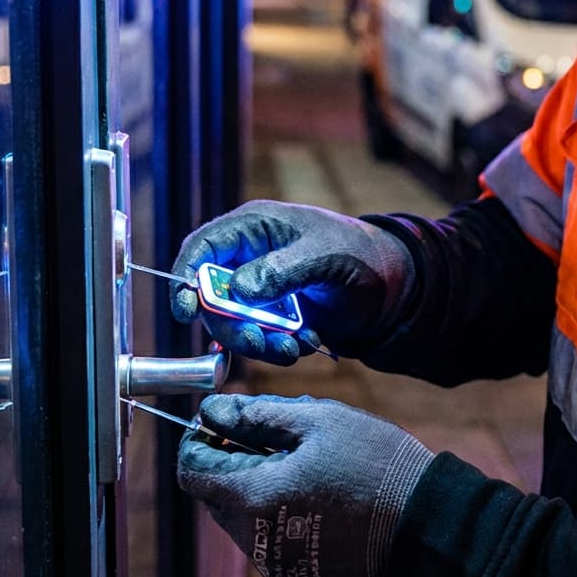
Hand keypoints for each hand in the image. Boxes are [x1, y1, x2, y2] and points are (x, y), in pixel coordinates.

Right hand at [170, 201, 413, 365]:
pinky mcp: (273, 316)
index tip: (186, 311)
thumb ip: (281, 270)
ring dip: (257, 344)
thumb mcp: (323, 255)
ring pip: (233, 324)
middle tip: (259, 342)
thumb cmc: (359, 253)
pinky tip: (307, 342)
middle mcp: (249, 258)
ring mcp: (259, 289)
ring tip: (291, 348)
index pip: (201, 249)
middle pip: (211, 297)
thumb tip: (238, 289)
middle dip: (231, 325)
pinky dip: (277, 348)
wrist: (391, 285)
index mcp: (254, 228)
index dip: (185, 278)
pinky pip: (258, 340)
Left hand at [176, 393, 432, 576]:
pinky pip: (268, 541)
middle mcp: (256, 542)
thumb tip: (213, 410)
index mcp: (256, 497)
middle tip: (273, 433)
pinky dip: (278, 514)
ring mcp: (276, 566)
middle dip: (232, 460)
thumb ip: (258, 415)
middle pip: (217, 496)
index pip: (193, 471)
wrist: (424, 523)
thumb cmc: (374, 462)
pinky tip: (318, 493)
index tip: (219, 419)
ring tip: (306, 461)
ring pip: (242, 519)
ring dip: (257, 486)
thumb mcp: (318, 420)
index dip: (198, 439)